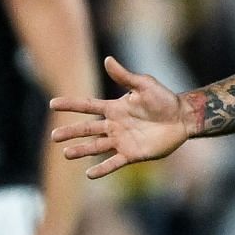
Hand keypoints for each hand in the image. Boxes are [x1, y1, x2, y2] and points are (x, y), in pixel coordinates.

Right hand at [49, 55, 189, 177]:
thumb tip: (107, 60)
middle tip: (54, 136)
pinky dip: (102, 169)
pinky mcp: (132, 154)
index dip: (70, 105)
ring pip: (96, 146)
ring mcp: (122, 141)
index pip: (87, 106)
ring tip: (66, 154)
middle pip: (87, 129)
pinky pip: (114, 163)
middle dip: (70, 132)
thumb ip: (124, 76)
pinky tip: (89, 174)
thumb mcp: (144, 85)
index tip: (52, 104)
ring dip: (82, 150)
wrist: (181, 118)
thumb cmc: (164, 99)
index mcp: (114, 108)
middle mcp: (114, 125)